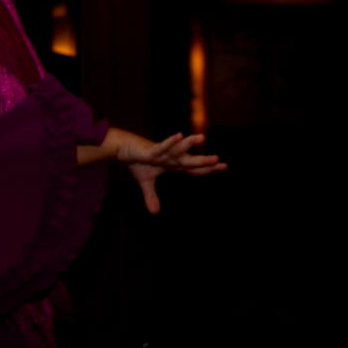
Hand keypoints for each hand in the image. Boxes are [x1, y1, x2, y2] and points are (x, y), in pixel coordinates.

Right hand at [113, 130, 227, 213]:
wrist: (123, 147)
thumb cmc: (137, 161)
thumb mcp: (145, 181)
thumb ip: (152, 196)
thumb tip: (154, 213)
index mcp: (173, 165)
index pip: (193, 168)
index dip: (207, 169)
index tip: (224, 166)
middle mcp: (170, 158)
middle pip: (189, 161)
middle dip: (203, 162)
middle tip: (219, 161)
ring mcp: (162, 154)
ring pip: (177, 150)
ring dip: (189, 144)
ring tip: (202, 137)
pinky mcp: (150, 151)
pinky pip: (161, 147)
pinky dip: (170, 142)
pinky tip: (179, 135)